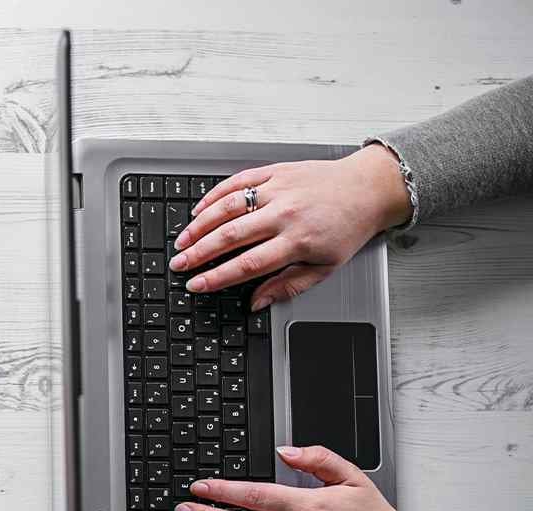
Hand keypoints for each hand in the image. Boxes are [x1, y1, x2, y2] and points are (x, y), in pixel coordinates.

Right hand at [168, 145, 411, 309]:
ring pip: (228, 208)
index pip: (247, 264)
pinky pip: (237, 182)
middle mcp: (285, 213)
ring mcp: (278, 190)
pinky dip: (214, 196)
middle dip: (198, 253)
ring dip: (200, 226)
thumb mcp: (325, 267)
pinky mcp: (275, 172)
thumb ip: (288, 286)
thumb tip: (256, 302)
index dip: (217, 277)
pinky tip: (199, 210)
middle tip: (179, 264)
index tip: (197, 284)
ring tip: (183, 241)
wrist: (368, 188)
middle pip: (230, 236)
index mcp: (298, 241)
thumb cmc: (347, 227)